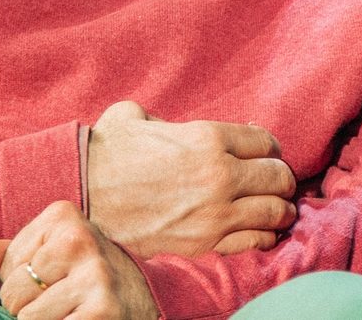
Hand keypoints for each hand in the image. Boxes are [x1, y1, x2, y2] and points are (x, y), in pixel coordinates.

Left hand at [0, 203, 155, 319]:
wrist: (146, 295)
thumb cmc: (85, 274)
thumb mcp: (53, 254)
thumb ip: (10, 255)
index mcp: (63, 216)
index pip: (7, 266)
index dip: (22, 282)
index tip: (55, 279)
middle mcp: (80, 239)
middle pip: (13, 294)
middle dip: (28, 308)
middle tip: (62, 302)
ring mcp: (94, 276)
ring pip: (28, 319)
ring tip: (71, 312)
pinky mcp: (102, 311)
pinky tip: (79, 319)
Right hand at [86, 100, 297, 255]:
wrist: (80, 195)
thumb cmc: (105, 152)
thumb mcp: (135, 116)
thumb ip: (166, 118)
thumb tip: (172, 126)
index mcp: (208, 137)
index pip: (266, 142)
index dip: (268, 148)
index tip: (265, 154)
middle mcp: (219, 175)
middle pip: (279, 177)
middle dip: (280, 178)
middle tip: (275, 182)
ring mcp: (214, 213)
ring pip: (275, 211)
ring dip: (280, 208)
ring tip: (277, 208)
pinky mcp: (204, 244)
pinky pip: (255, 241)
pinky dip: (264, 236)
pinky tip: (259, 231)